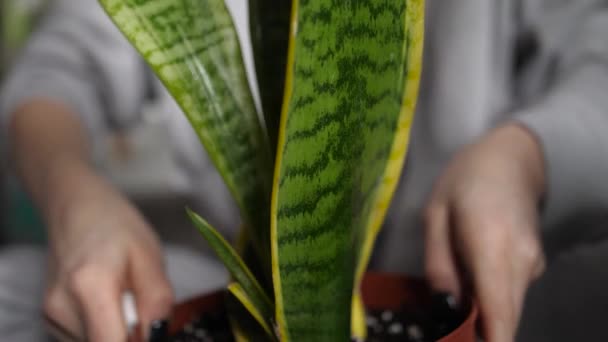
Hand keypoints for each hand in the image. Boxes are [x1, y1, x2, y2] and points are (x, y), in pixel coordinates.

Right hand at [42, 160, 173, 340]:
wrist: (76, 208)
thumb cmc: (115, 225)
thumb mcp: (150, 256)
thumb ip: (157, 301)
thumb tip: (158, 336)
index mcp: (90, 286)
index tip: (151, 328)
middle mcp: (62, 307)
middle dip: (132, 334)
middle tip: (138, 302)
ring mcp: (52, 316)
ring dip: (119, 329)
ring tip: (122, 296)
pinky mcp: (50, 320)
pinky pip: (86, 337)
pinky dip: (104, 326)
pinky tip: (108, 300)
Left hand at [424, 124, 545, 341]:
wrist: (510, 158)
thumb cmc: (465, 181)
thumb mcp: (435, 215)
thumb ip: (438, 262)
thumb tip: (446, 305)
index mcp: (491, 245)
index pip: (498, 311)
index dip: (487, 339)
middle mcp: (520, 261)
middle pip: (506, 318)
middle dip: (479, 332)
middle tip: (449, 328)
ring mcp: (533, 264)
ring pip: (509, 309)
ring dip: (483, 315)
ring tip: (453, 294)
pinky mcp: (535, 265)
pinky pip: (511, 294)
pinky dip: (491, 298)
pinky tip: (470, 277)